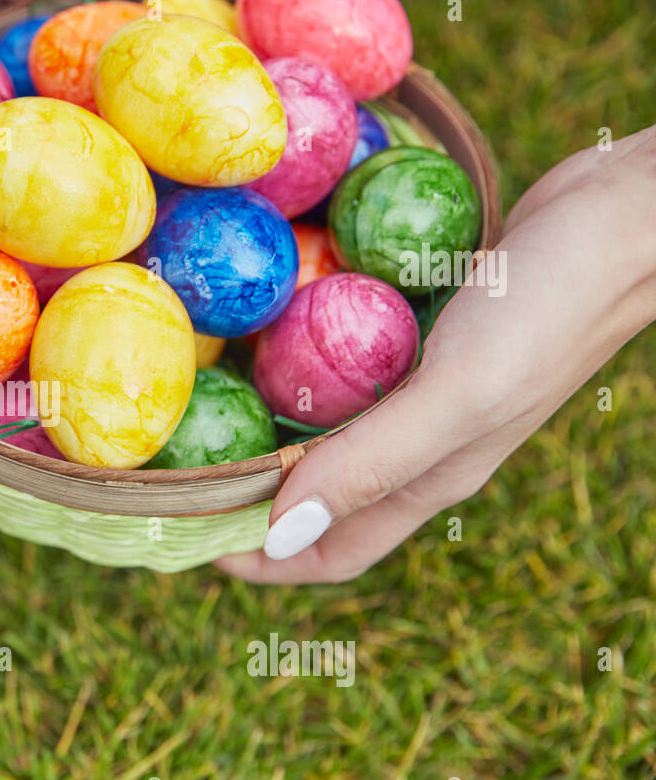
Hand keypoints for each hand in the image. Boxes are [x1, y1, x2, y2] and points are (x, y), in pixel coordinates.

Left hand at [218, 126, 655, 583]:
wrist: (628, 217)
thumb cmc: (547, 309)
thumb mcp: (456, 394)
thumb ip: (371, 464)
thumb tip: (278, 537)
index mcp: (429, 479)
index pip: (330, 552)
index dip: (258, 561)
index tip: (182, 544)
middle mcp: (420, 446)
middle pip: (318, 501)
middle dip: (244, 504)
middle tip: (170, 479)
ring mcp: (421, 391)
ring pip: (326, 436)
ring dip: (262, 437)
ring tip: (195, 413)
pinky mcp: (421, 338)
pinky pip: (343, 371)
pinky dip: (295, 371)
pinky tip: (256, 336)